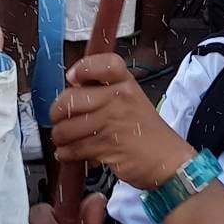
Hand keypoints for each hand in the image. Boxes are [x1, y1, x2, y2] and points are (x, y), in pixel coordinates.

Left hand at [50, 53, 195, 189]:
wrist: (166, 159)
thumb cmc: (145, 131)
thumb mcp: (131, 99)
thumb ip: (104, 91)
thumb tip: (70, 90)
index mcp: (126, 83)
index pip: (104, 64)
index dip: (83, 68)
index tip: (73, 78)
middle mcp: (119, 98)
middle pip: (70, 100)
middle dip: (57, 114)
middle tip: (60, 120)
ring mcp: (113, 122)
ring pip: (67, 129)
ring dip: (60, 138)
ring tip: (65, 141)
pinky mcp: (107, 147)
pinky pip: (74, 149)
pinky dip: (67, 154)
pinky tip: (71, 154)